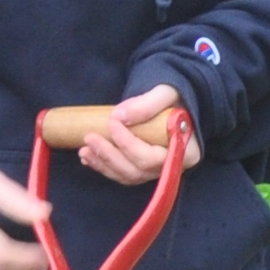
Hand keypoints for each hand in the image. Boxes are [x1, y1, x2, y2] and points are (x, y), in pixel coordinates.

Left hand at [72, 84, 196, 185]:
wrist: (176, 102)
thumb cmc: (176, 98)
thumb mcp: (166, 94)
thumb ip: (147, 104)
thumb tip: (119, 116)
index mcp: (186, 152)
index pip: (152, 158)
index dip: (128, 144)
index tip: (112, 122)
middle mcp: (173, 167)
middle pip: (138, 171)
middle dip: (110, 156)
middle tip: (90, 137)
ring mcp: (158, 170)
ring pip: (128, 176)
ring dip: (104, 164)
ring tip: (84, 149)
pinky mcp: (145, 169)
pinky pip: (124, 175)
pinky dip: (104, 168)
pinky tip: (89, 158)